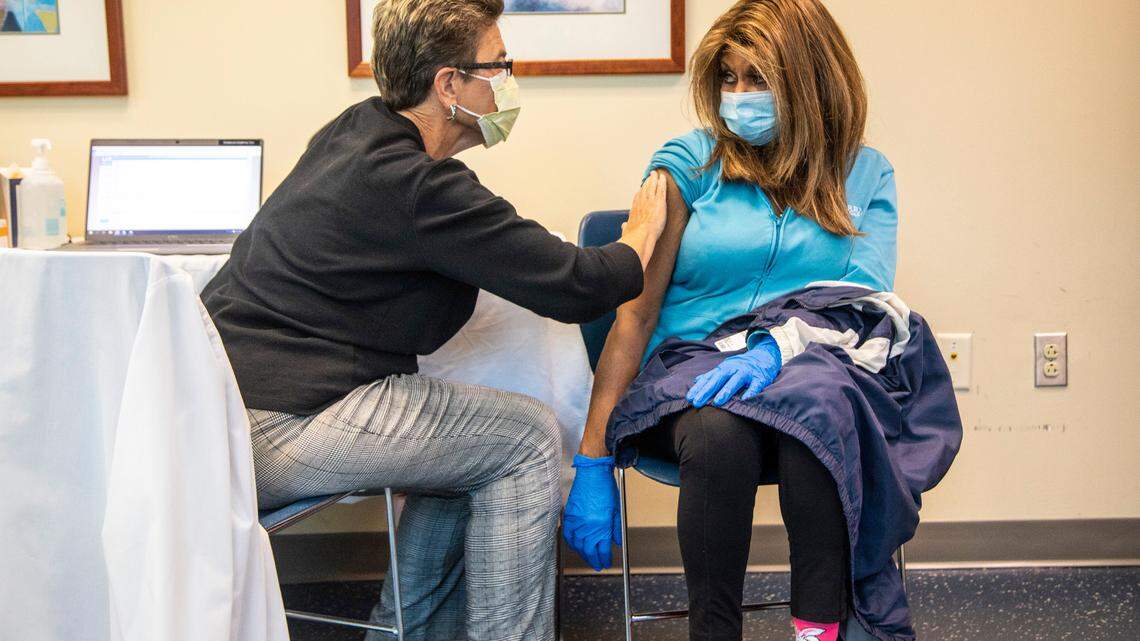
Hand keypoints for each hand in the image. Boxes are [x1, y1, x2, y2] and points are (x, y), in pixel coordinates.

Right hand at [562, 454, 621, 571]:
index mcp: (601, 526)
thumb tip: (616, 542)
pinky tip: (575, 546)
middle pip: (589, 550)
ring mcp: (577, 522)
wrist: (592, 473)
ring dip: (583, 554)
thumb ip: (616, 529)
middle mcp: (588, 526)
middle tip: (597, 565)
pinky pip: (568, 535)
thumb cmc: (605, 488)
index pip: (603, 549)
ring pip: (578, 545)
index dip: (605, 558)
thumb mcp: (616, 510)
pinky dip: (571, 543)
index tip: (606, 563)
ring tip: (587, 557)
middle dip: (594, 560)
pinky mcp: (569, 516)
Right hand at [618, 170, 667, 269]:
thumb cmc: (634, 237)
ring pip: (652, 186)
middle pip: (644, 189)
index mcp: (634, 209)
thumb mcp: (627, 231)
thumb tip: (624, 226)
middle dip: (647, 182)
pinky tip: (663, 177)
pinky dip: (662, 182)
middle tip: (650, 176)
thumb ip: (626, 227)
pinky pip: (661, 189)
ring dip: (654, 179)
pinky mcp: (659, 202)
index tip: (643, 188)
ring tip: (656, 173)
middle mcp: (641, 202)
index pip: (638, 197)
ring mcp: (650, 201)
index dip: (641, 191)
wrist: (641, 237)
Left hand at [686, 334, 781, 407]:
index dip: (699, 388)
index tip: (689, 398)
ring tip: (717, 402)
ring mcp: (747, 373)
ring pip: (735, 381)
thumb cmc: (741, 366)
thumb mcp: (725, 368)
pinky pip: (755, 386)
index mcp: (724, 368)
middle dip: (707, 391)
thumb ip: (711, 375)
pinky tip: (744, 400)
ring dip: (726, 391)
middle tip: (697, 402)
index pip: (709, 378)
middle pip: (719, 379)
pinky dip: (750, 392)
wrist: (764, 356)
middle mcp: (734, 369)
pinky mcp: (760, 378)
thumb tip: (696, 381)